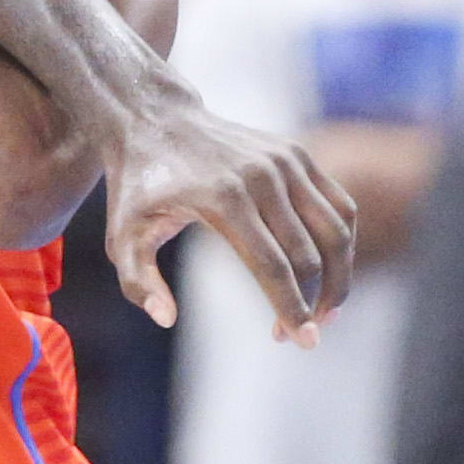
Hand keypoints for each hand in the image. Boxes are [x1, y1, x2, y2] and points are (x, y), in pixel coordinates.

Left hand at [102, 92, 357, 338]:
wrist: (155, 120)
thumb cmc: (138, 187)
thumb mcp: (122, 237)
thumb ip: (138, 282)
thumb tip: (166, 319)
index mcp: (224, 198)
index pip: (273, 266)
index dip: (292, 308)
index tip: (305, 343)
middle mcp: (263, 176)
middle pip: (309, 253)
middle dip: (311, 303)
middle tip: (297, 336)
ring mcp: (286, 161)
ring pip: (336, 229)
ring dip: (339, 276)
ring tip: (326, 311)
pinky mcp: (298, 154)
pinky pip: (338, 205)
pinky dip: (341, 243)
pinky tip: (328, 272)